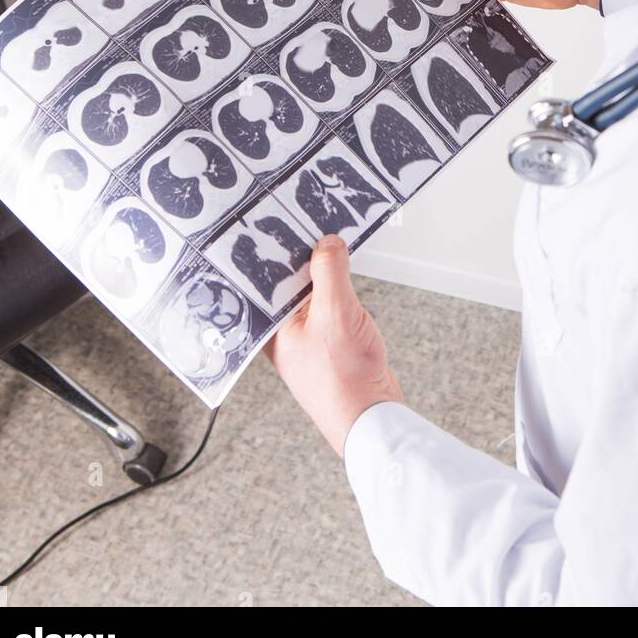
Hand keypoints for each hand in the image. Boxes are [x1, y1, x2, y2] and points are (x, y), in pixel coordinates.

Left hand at [264, 235, 402, 455]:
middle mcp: (284, 331)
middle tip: (313, 223)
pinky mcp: (329, 341)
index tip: (286, 221)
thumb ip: (330, 273)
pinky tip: (346, 275)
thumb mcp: (335, 313)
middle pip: (290, 282)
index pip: (266, 277)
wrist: (370, 417)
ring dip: (323, 271)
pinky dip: (338, 289)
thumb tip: (328, 244)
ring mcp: (307, 336)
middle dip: (303, 256)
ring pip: (311, 293)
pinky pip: (329, 305)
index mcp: (271, 327)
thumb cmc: (343, 382)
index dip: (276, 248)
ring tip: (333, 243)